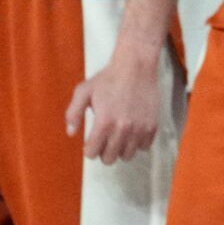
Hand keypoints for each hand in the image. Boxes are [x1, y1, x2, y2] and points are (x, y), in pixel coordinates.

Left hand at [65, 49, 160, 163]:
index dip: (89, 148)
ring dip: (121, 148)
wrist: (136, 66)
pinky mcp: (152, 125)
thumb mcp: (83, 91)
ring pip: (127, 155)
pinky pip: (144, 147)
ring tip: (119, 136)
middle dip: (104, 151)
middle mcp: (122, 129)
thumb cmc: (108, 78)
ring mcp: (139, 128)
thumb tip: (71, 133)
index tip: (92, 141)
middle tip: (105, 139)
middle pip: (110, 158)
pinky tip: (133, 131)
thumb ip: (73, 113)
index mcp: (104, 122)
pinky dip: (138, 143)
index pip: (92, 153)